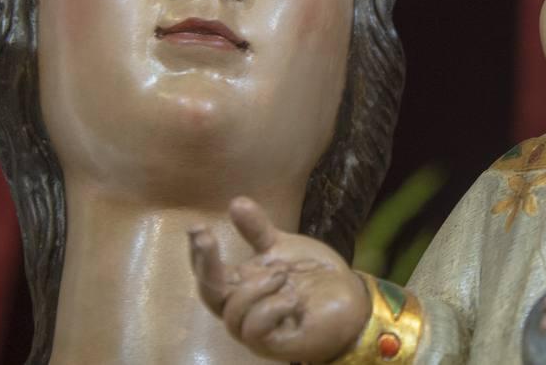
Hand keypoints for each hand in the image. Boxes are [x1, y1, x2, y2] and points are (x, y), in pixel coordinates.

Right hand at [189, 196, 370, 361]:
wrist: (348, 299)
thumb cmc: (312, 276)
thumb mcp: (283, 247)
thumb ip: (258, 230)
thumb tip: (235, 202)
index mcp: (241, 285)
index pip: (209, 273)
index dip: (198, 254)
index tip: (196, 228)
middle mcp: (243, 309)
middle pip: (210, 293)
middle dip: (206, 264)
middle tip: (207, 238)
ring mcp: (256, 330)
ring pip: (233, 312)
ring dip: (257, 286)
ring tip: (284, 275)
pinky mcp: (273, 344)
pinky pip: (255, 329)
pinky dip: (273, 308)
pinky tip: (292, 299)